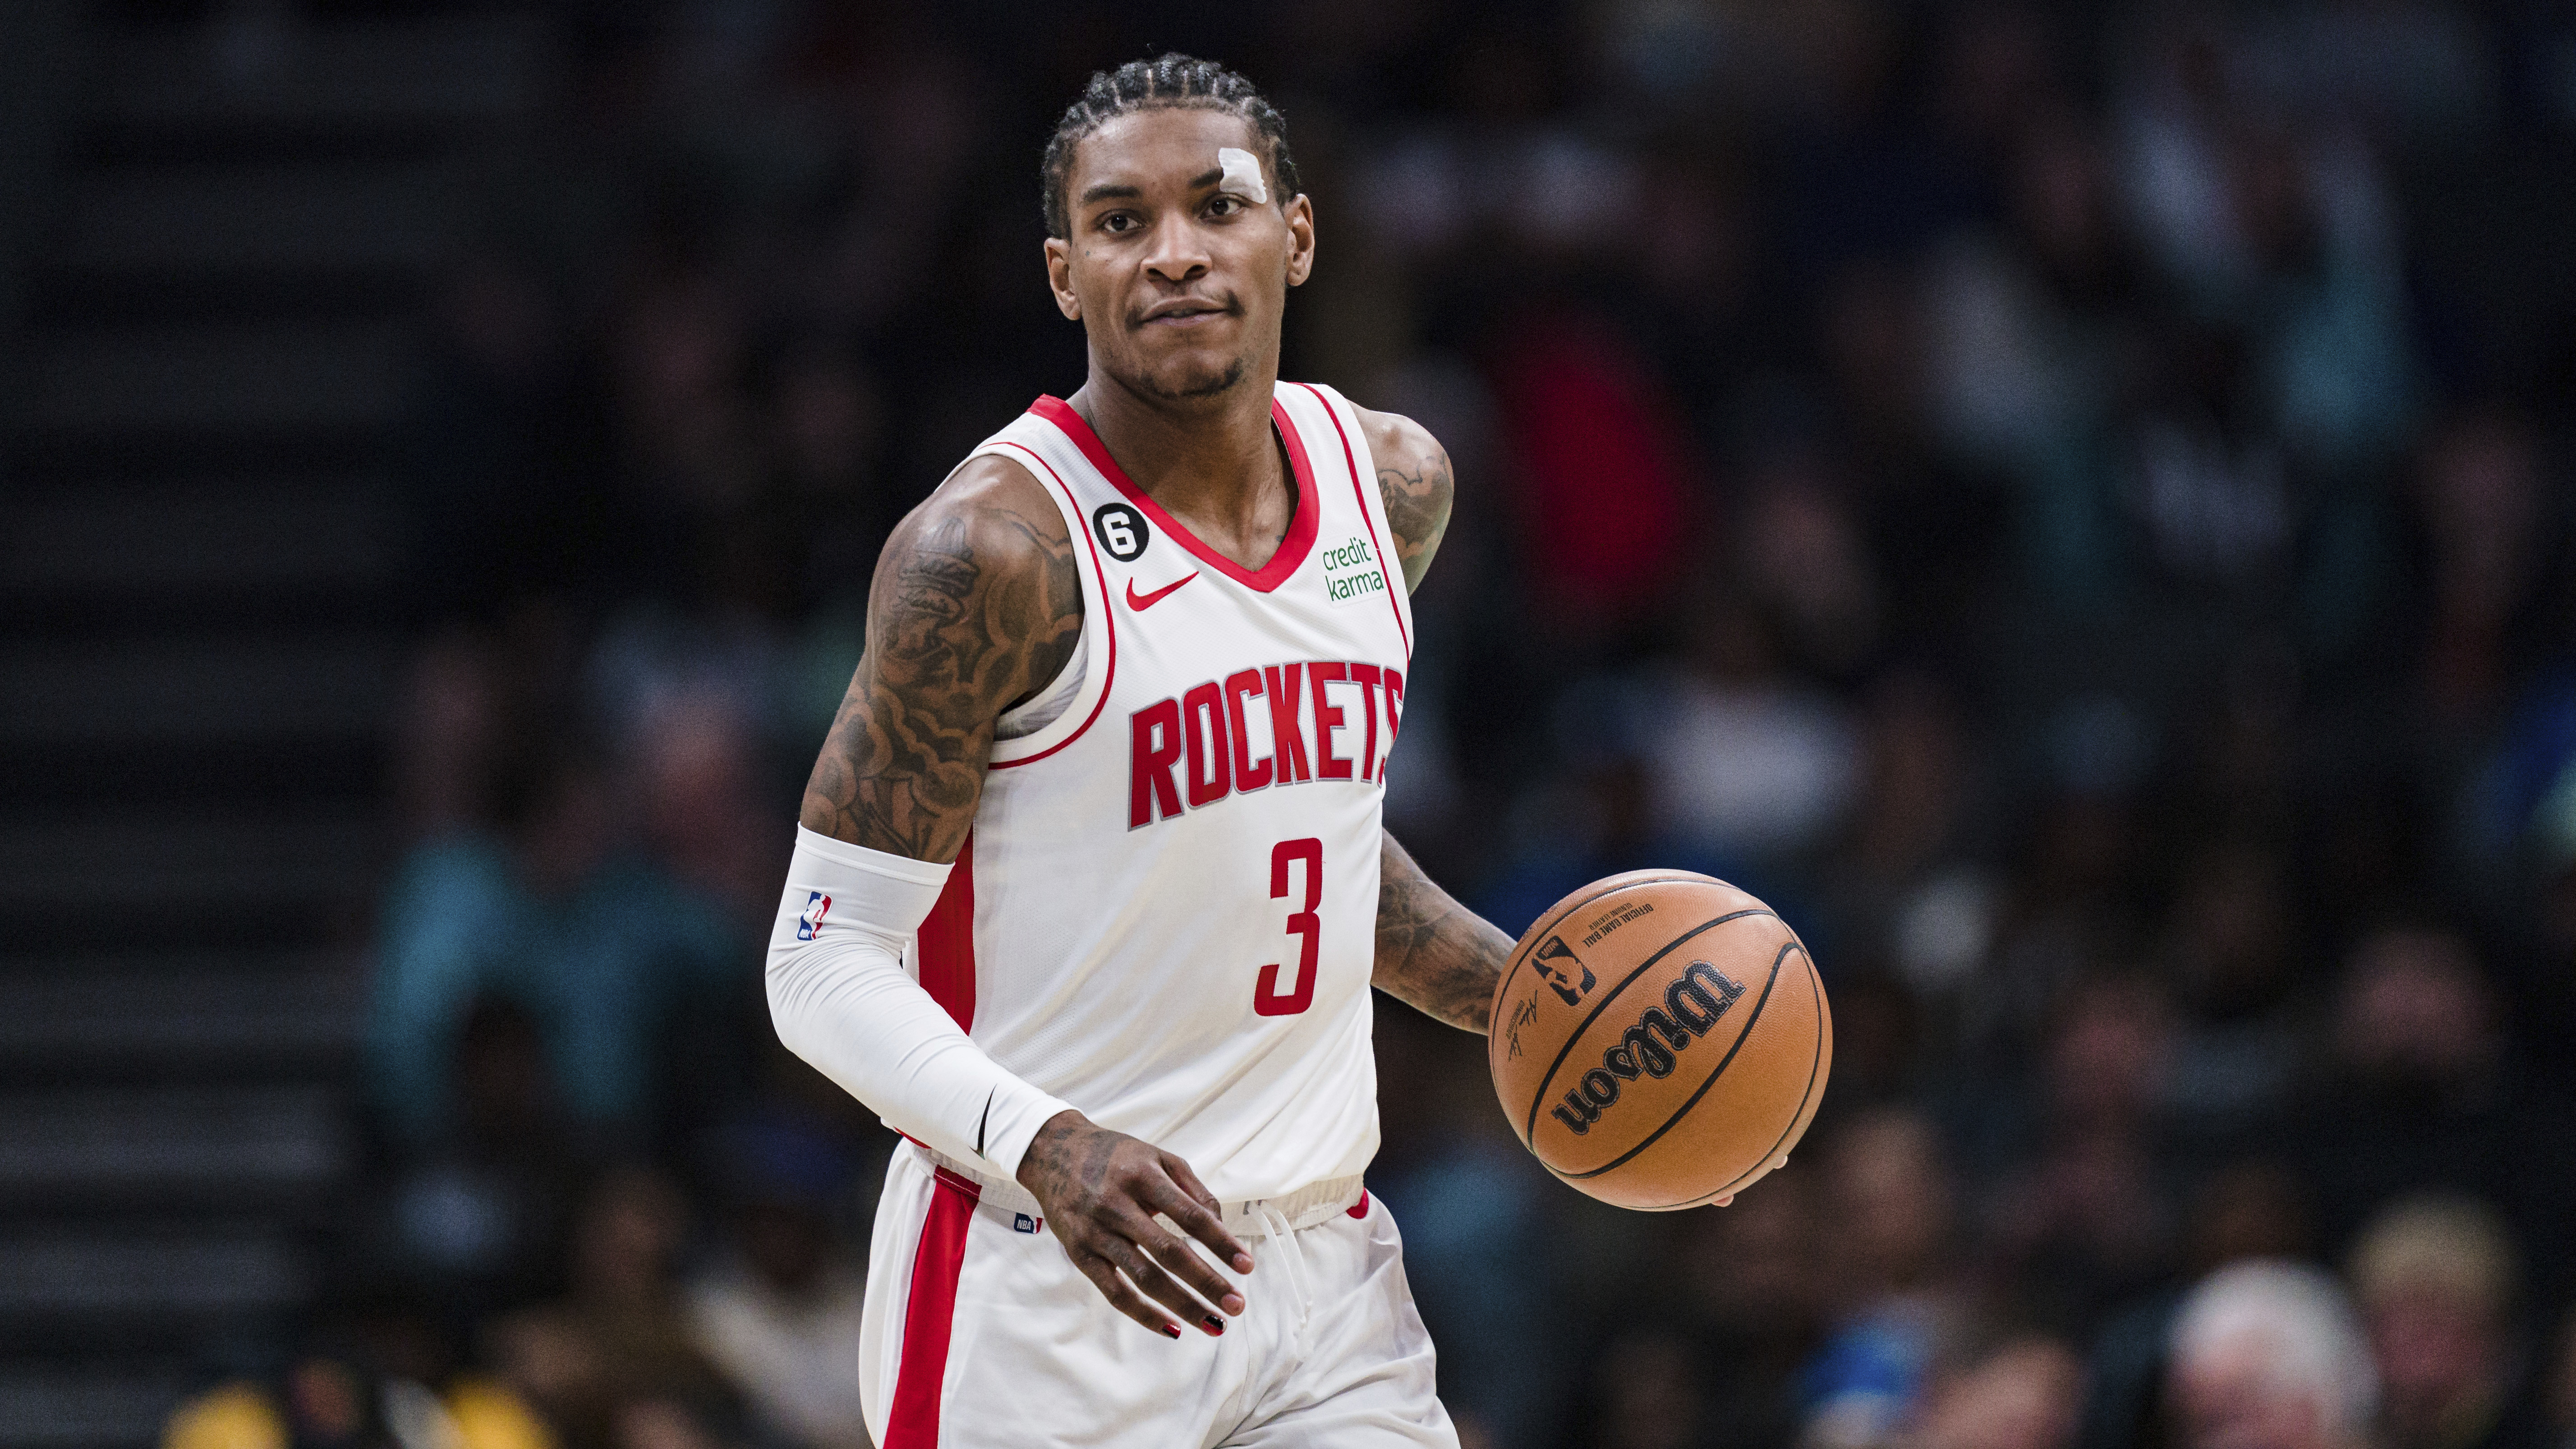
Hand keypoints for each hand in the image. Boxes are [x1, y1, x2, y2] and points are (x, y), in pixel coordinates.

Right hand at [1015, 1110, 1253, 1339]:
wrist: (1053, 1152)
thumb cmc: (1115, 1156)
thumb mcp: (1157, 1157)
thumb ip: (1192, 1188)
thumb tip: (1219, 1226)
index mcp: (1143, 1176)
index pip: (1190, 1215)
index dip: (1221, 1242)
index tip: (1246, 1265)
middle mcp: (1117, 1204)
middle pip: (1169, 1252)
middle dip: (1207, 1282)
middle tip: (1236, 1305)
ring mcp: (1096, 1233)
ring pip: (1144, 1278)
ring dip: (1182, 1305)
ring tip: (1213, 1324)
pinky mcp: (1080, 1255)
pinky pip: (1114, 1293)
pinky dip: (1144, 1315)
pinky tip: (1172, 1328)